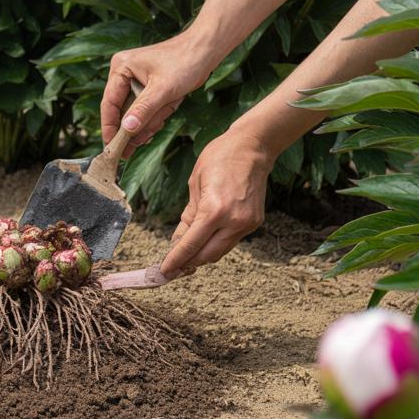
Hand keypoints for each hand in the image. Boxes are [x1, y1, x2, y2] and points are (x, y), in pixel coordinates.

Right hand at [101, 34, 213, 156]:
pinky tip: (170, 106)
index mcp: (121, 68)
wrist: (206, 50)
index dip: (110, 127)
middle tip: (142, 142)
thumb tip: (126, 130)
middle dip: (139, 123)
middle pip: (123, 110)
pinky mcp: (148, 85)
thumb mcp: (163, 89)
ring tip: (168, 108)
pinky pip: (147, 108)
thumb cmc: (185, 62)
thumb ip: (143, 110)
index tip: (112, 148)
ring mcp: (136, 79)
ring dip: (152, 117)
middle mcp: (124, 73)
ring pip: (137, 111)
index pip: (109, 103)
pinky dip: (158, 112)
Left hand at [161, 128, 272, 276]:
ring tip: (184, 257)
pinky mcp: (254, 222)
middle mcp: (234, 221)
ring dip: (201, 256)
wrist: (253, 147)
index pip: (191, 244)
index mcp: (214, 209)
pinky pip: (230, 241)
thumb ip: (188, 216)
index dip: (175, 260)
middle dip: (188, 263)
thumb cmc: (219, 158)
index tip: (164, 271)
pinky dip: (215, 244)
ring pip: (220, 251)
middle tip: (171, 268)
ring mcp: (247, 224)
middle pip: (207, 255)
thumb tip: (179, 241)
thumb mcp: (195, 184)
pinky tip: (203, 241)